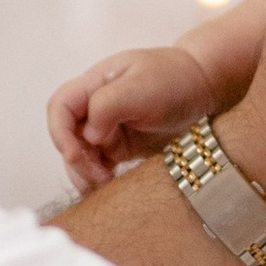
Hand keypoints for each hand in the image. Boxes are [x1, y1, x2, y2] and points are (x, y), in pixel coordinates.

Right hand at [49, 45, 213, 192]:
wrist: (205, 88)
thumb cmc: (176, 79)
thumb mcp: (142, 86)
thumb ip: (108, 105)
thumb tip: (89, 135)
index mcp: (95, 84)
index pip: (60, 107)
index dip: (60, 132)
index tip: (75, 154)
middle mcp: (96, 106)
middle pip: (68, 136)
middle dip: (77, 159)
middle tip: (99, 176)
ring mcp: (107, 128)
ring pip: (81, 155)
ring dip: (86, 173)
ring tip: (106, 183)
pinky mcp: (121, 147)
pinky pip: (100, 166)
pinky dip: (100, 179)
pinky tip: (112, 186)